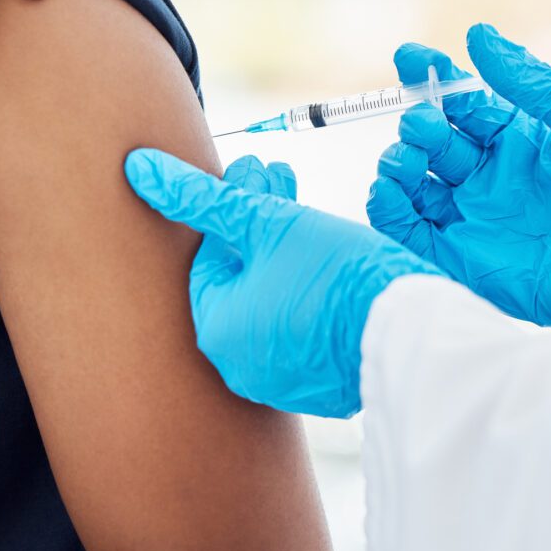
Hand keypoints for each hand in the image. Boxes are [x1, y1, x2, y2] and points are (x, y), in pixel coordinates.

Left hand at [126, 149, 443, 417]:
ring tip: (301, 203)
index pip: (208, 259)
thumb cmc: (335, 273)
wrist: (411, 331)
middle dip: (256, 222)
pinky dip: (304, 287)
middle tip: (276, 178)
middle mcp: (239, 366)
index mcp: (216, 332)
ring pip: (269, 297)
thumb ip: (200, 197)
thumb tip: (139, 169)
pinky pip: (297, 323)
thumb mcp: (265, 221)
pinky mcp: (317, 381)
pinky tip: (323, 253)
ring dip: (281, 249)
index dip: (231, 211)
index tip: (253, 178)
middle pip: (239, 276)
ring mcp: (280, 378)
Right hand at [366, 24, 550, 325]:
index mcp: (518, 140)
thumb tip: (477, 33)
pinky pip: (407, 230)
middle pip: (430, 140)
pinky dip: (386, 209)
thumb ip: (528, 79)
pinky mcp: (458, 258)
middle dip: (417, 124)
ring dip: (396, 163)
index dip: (432, 77)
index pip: (463, 102)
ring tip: (407, 160)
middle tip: (425, 125)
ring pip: (410, 182)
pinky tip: (387, 191)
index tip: (407, 56)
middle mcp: (489, 177)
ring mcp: (471, 218)